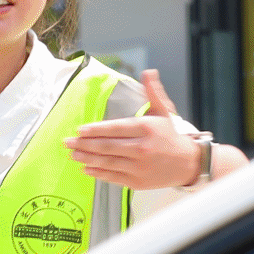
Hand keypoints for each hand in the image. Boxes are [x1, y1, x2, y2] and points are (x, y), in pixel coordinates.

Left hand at [65, 69, 242, 189]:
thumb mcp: (164, 111)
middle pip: (107, 147)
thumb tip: (148, 72)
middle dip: (84, 145)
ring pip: (107, 162)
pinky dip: (98, 173)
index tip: (80, 130)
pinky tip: (85, 168)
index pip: (116, 129)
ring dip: (87, 158)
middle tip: (67, 142)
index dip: (96, 130)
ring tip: (72, 154)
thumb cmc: (170, 136)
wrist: (186, 163)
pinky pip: (113, 177)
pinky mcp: (137, 182)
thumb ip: (153, 92)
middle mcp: (142, 148)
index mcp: (147, 129)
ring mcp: (139, 167)